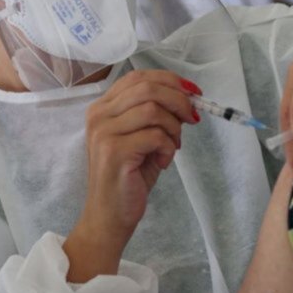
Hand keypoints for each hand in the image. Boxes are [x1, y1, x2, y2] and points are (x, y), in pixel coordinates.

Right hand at [64, 70, 201, 281]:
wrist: (109, 216)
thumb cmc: (128, 177)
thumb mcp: (142, 139)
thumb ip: (156, 115)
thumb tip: (188, 97)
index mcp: (102, 107)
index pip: (138, 77)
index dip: (169, 80)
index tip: (193, 92)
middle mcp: (99, 115)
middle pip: (147, 88)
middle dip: (178, 100)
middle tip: (192, 118)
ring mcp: (104, 132)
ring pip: (153, 109)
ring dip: (174, 127)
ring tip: (173, 146)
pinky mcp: (114, 151)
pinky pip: (155, 135)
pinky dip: (168, 147)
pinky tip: (163, 161)